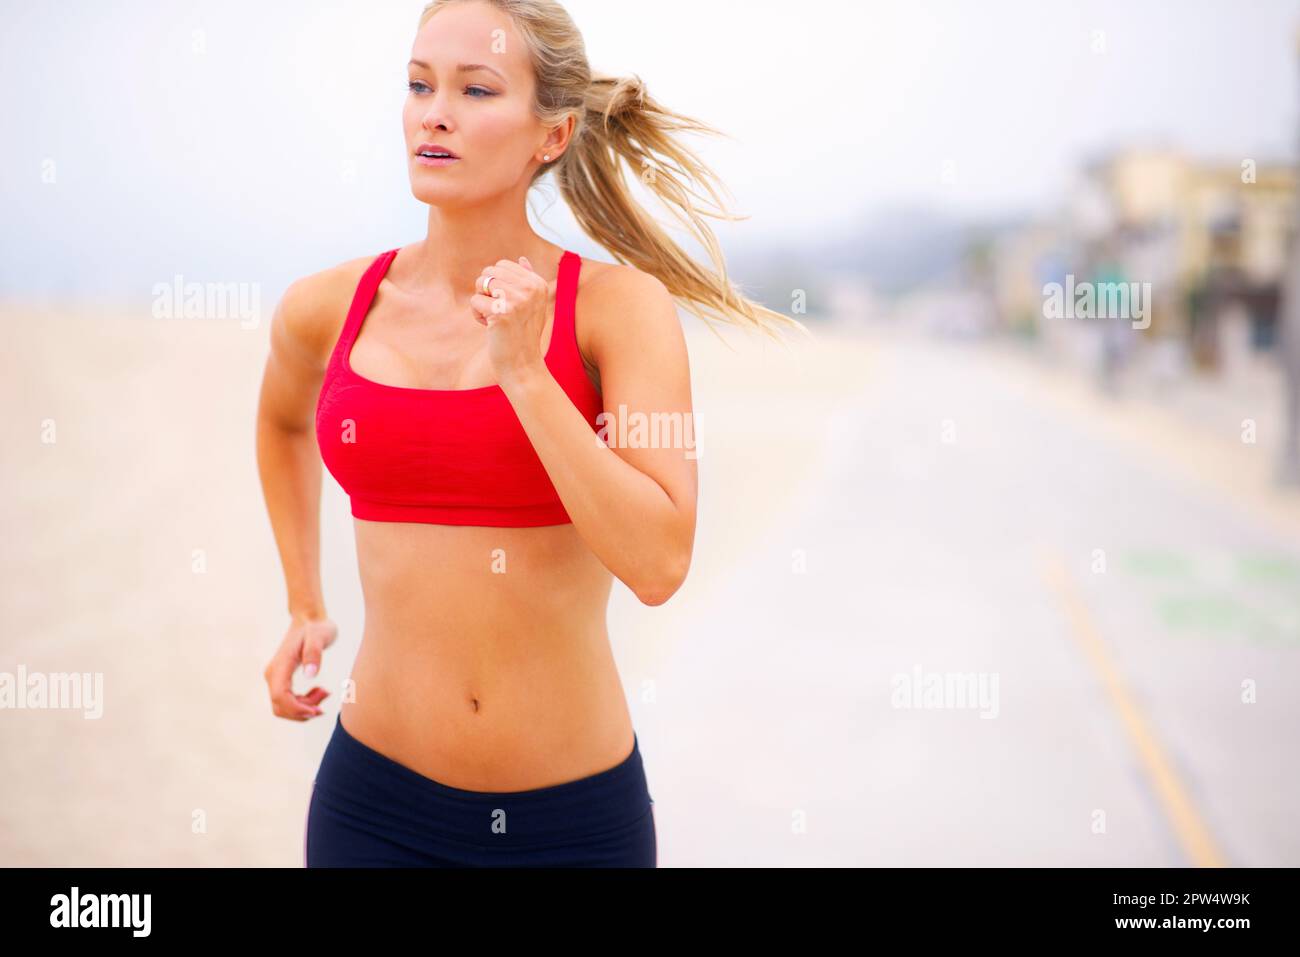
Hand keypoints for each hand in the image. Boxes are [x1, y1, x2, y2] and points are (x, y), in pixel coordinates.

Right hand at [264, 613, 336, 720]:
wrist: (308, 619)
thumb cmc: (316, 627)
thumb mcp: (320, 636)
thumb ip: (314, 653)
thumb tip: (310, 675)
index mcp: (280, 666)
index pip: (280, 696)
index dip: (296, 709)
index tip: (316, 710)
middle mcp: (273, 674)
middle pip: (280, 707)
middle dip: (302, 711)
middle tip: (325, 695)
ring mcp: (275, 678)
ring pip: (284, 707)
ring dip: (305, 707)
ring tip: (324, 692)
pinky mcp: (281, 679)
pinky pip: (288, 701)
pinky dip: (304, 703)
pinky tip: (319, 691)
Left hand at [470, 256, 550, 387]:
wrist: (523, 365)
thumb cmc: (524, 335)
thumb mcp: (533, 306)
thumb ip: (528, 281)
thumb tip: (521, 259)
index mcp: (538, 284)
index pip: (503, 264)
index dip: (496, 283)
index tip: (507, 303)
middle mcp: (530, 289)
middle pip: (489, 272)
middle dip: (486, 290)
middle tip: (498, 311)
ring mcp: (517, 300)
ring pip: (480, 283)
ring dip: (481, 302)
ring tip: (494, 318)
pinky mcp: (501, 312)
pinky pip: (475, 301)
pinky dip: (477, 315)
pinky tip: (490, 327)